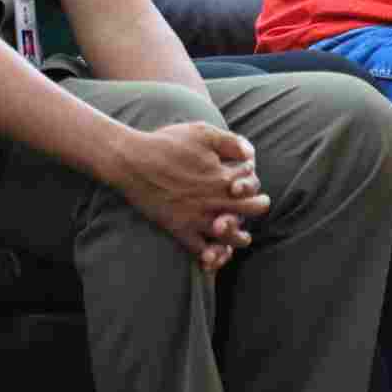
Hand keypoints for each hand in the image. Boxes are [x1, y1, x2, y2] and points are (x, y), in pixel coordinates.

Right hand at [114, 122, 269, 274]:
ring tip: (243, 237)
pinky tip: (216, 258)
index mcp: (221, 176)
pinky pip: (201, 251)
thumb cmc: (167, 143)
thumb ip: (231, 142)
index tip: (247, 180)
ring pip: (229, 236)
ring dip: (239, 237)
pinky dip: (213, 257)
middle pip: (249, 210)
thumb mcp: (203, 133)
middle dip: (257, 207)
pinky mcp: (179, 229)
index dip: (253, 182)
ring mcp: (196, 217)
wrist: (132, 161)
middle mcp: (213, 199)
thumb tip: (251, 154)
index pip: (252, 185)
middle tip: (259, 204)